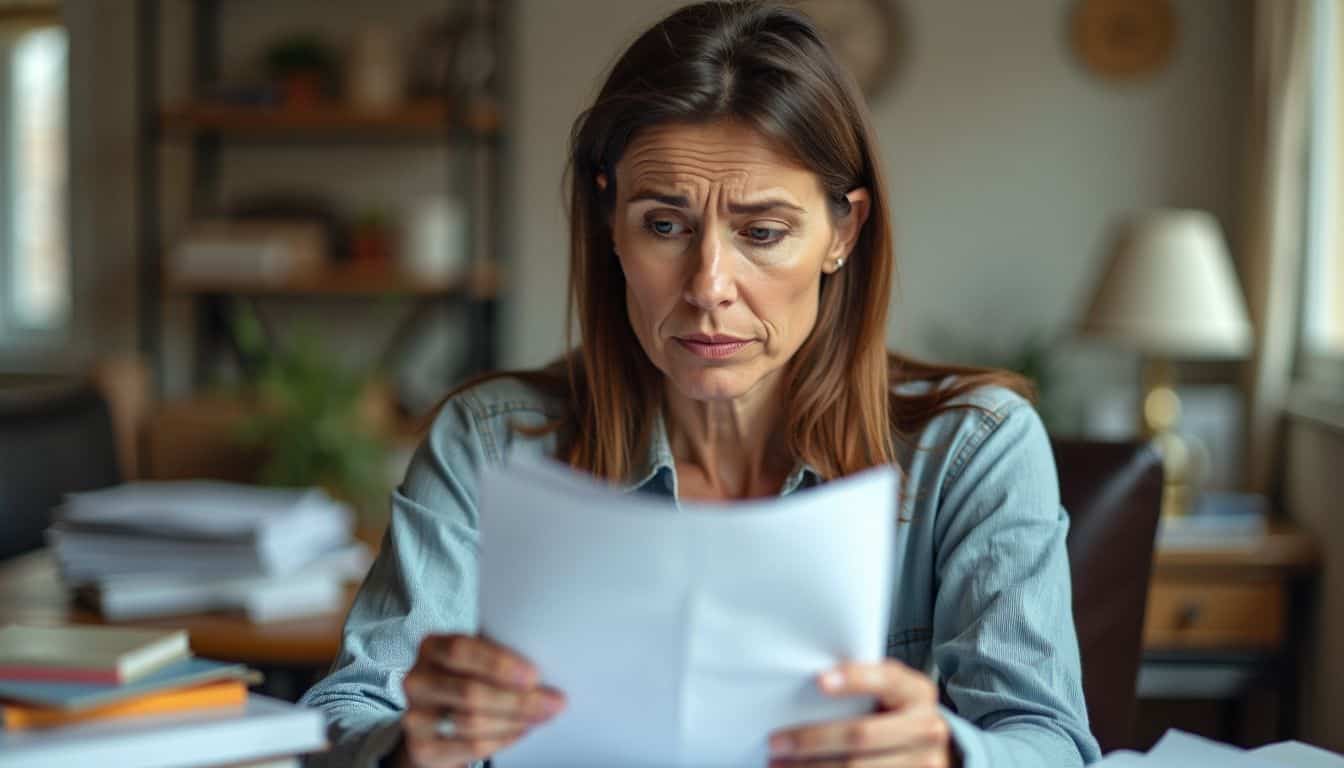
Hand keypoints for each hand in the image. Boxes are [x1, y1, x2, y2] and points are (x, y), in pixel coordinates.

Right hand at [395, 634, 565, 767]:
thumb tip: (549, 667)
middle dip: (519, 700)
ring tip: (541, 716)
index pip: (461, 651)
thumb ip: (501, 655)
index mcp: (432, 647)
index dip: (499, 664)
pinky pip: (470, 746)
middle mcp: (417, 680)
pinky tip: (521, 731)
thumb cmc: (469, 677)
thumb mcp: (478, 658)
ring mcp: (415, 715)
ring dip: (515, 721)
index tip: (534, 676)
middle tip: (554, 702)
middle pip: (470, 692)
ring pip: (471, 722)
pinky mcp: (422, 747)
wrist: (438, 717)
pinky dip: (503, 739)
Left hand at [767, 660, 955, 766]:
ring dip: (811, 767)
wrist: (934, 750)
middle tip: (775, 743)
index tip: (819, 681)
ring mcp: (925, 763)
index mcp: (917, 692)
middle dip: (813, 739)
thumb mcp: (892, 692)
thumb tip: (807, 685)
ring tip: (777, 765)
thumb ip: (863, 685)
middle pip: (862, 735)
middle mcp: (927, 729)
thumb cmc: (896, 712)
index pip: (886, 679)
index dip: (855, 679)